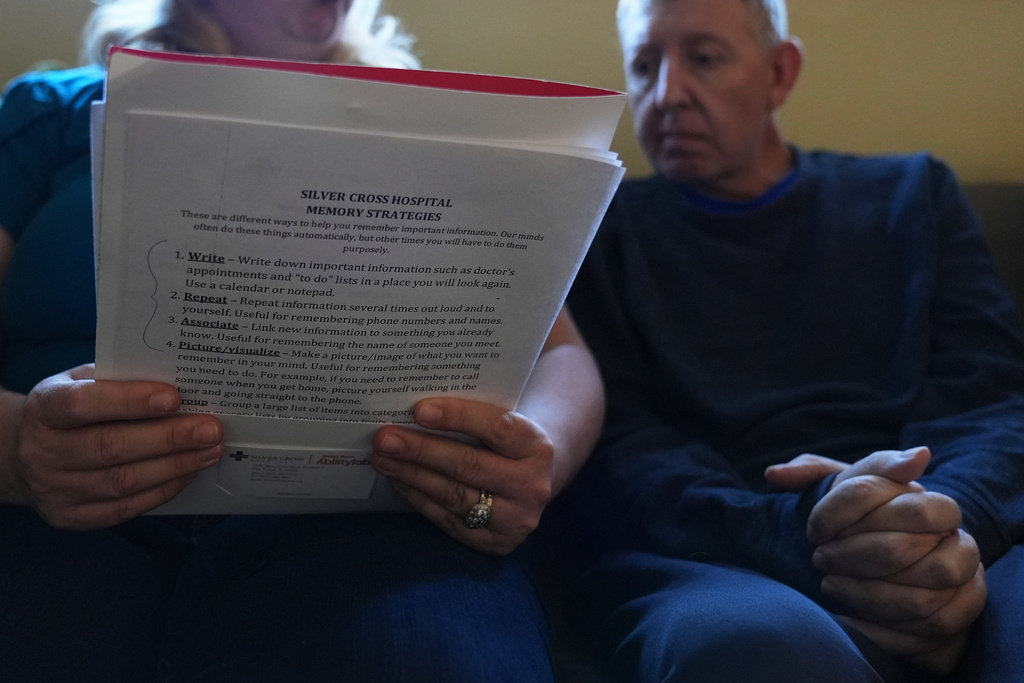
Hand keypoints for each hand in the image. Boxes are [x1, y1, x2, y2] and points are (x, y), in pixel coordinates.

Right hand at [2, 365, 224, 528]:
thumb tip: (178, 381)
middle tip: (210, 429)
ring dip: (175, 466)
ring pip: (123, 482)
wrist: (25, 453)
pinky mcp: (70, 517)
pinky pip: (125, 508)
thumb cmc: (70, 410)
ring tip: (209, 451)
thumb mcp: (82, 382)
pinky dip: (163, 490)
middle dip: (169, 438)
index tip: (174, 397)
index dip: (130, 401)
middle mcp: (43, 451)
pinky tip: (188, 473)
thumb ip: (119, 380)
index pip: (84, 404)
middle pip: (111, 447)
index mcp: (44, 408)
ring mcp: (55, 489)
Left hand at [371, 396, 553, 555]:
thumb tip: (415, 410)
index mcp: (537, 447)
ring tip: (383, 458)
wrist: (534, 481)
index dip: (457, 417)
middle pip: (469, 465)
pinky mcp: (494, 543)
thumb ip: (474, 418)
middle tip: (385, 438)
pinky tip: (399, 481)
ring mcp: (514, 519)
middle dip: (421, 450)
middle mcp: (531, 486)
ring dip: (412, 475)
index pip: (496, 428)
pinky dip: (419, 498)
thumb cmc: (507, 443)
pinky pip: (448, 519)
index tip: (419, 410)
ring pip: (454, 495)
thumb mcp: (507, 423)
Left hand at [772, 448, 985, 673]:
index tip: (812, 530)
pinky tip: (847, 619)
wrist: (906, 567)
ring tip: (829, 586)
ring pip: (919, 595)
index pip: (875, 489)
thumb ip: (810, 474)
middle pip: (898, 546)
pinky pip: (928, 627)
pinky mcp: (960, 610)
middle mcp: (952, 532)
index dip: (834, 511)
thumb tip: (773, 475)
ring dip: (864, 595)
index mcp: (922, 495)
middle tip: (819, 560)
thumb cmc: (866, 522)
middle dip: (849, 557)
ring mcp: (963, 573)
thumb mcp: (842, 490)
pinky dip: (882, 628)